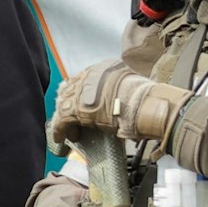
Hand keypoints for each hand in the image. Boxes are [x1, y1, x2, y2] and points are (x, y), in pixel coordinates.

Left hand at [48, 59, 188, 153]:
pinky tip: (62, 138)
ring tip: (70, 131)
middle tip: (71, 119)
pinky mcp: (72, 109)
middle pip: (70, 90)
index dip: (81, 94)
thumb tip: (122, 100)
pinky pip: (61, 120)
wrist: (145, 107)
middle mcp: (87, 76)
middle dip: (69, 105)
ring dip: (66, 119)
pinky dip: (60, 130)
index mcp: (102, 68)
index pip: (84, 80)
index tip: (82, 103)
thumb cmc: (147, 100)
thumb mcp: (133, 87)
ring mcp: (78, 92)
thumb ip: (122, 91)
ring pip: (64, 105)